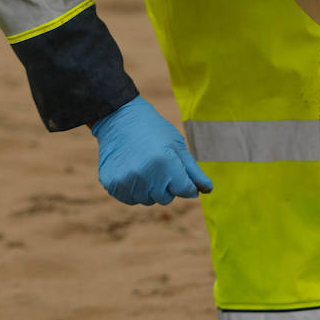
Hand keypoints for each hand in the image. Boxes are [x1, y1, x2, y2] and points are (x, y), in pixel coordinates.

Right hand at [91, 97, 212, 204]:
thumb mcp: (178, 146)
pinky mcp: (112, 185)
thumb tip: (207, 190)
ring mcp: (126, 181)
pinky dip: (134, 190)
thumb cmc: (154, 131)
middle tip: (158, 164)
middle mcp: (144, 175)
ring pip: (148, 201)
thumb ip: (193, 171)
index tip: (177, 168)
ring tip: (144, 166)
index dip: (184, 182)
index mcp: (165, 163)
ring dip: (149, 189)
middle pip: (166, 199)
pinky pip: (130, 199)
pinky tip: (131, 171)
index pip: (185, 190)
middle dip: (166, 186)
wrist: (120, 119)